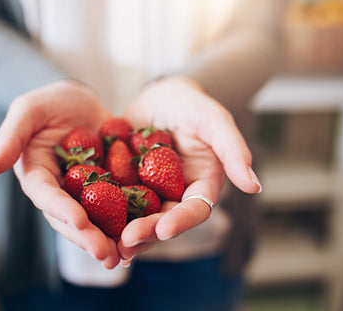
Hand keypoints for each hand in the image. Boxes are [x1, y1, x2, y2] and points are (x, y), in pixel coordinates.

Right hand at [0, 80, 120, 268]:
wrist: (80, 101)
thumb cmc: (50, 102)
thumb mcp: (28, 110)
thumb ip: (10, 136)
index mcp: (37, 176)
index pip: (46, 197)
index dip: (61, 210)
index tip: (79, 221)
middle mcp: (60, 191)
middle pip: (71, 219)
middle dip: (88, 238)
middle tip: (107, 255)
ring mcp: (85, 194)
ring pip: (96, 221)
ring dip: (110, 240)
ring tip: (126, 255)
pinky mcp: (110, 188)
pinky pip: (120, 207)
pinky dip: (131, 221)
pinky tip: (147, 233)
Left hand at [118, 75, 261, 263]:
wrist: (160, 96)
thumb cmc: (191, 104)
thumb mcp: (213, 120)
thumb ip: (233, 149)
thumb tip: (254, 186)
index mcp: (201, 185)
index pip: (195, 210)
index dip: (181, 222)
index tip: (164, 229)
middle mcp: (176, 194)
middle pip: (163, 220)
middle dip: (146, 233)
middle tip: (126, 243)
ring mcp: (150, 192)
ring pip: (138, 218)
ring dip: (123, 233)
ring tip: (108, 245)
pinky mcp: (126, 185)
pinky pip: (115, 201)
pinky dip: (103, 212)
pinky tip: (88, 220)